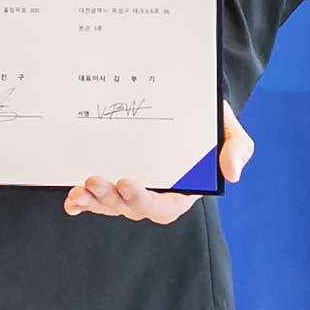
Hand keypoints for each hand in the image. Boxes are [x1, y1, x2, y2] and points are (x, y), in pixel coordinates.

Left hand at [64, 102, 250, 225]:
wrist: (184, 101)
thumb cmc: (207, 119)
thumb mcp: (228, 128)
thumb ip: (237, 148)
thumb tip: (233, 174)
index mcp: (183, 189)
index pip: (166, 207)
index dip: (146, 201)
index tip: (129, 183)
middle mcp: (156, 192)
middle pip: (133, 208)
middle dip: (112, 199)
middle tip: (95, 180)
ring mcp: (132, 187)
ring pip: (112, 205)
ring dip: (94, 201)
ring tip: (79, 188)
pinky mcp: (113, 178)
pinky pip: (97, 198)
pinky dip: (83, 203)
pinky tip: (72, 201)